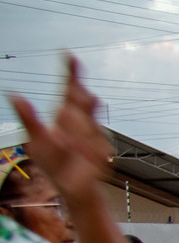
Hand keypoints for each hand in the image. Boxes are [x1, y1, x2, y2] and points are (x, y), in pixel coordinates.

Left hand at [8, 56, 111, 206]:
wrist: (72, 188)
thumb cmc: (54, 162)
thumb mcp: (35, 140)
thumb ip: (27, 118)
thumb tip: (13, 94)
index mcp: (66, 116)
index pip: (70, 90)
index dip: (71, 72)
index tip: (68, 55)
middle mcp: (83, 122)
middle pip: (84, 101)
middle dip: (79, 100)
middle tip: (69, 105)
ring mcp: (96, 136)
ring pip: (86, 123)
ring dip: (74, 130)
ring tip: (62, 141)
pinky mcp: (102, 152)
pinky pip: (91, 144)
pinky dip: (79, 147)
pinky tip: (72, 151)